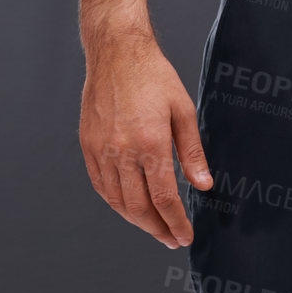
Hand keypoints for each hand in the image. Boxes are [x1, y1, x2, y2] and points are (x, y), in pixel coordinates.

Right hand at [79, 30, 212, 247]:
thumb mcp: (184, 110)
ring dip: (136, 221)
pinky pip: (100, 185)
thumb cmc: (154, 76)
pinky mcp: (88, 146)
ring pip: (117, 201)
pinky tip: (128, 206)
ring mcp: (101, 150)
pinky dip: (115, 203)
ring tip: (154, 227)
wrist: (117, 53)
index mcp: (150, 143)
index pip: (164, 198)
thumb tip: (203, 184)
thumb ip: (192, 152)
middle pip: (138, 207)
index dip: (175, 222)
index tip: (184, 236)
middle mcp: (122, 151)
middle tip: (171, 239)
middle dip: (157, 229)